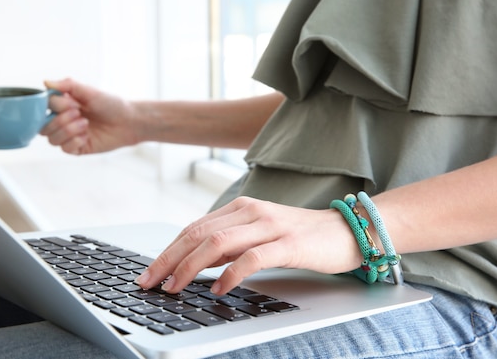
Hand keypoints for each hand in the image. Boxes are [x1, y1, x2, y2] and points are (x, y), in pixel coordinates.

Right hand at [40, 78, 139, 154]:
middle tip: (80, 113)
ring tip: (86, 124)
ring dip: (69, 130)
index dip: (57, 106)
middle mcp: (63, 121)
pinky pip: (64, 149)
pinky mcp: (77, 148)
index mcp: (62, 106)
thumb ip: (67, 85)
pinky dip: (75, 141)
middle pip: (43, 127)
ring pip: (52, 139)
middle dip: (61, 120)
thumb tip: (45, 82)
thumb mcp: (89, 91)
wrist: (129, 121)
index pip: (44, 107)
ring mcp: (69, 136)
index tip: (75, 103)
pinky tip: (87, 136)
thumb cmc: (111, 104)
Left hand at [136, 196, 361, 294]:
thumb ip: (229, 244)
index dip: (168, 250)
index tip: (150, 272)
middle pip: (198, 234)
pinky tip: (218, 288)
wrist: (345, 230)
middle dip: (168, 259)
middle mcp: (250, 211)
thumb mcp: (258, 234)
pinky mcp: (288, 244)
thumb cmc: (300, 235)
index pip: (193, 228)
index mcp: (240, 208)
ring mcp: (269, 226)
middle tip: (150, 282)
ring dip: (190, 267)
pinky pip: (252, 258)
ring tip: (175, 287)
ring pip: (217, 243)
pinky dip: (230, 274)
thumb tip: (195, 262)